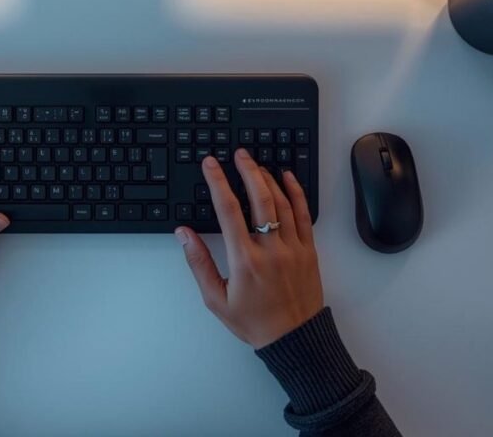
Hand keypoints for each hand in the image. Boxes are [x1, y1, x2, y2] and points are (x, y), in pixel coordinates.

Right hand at [175, 150, 323, 348]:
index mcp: (244, 260)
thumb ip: (198, 263)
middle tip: (238, 154)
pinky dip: (296, 192)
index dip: (217, 182)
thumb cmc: (254, 322)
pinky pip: (304, 214)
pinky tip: (287, 178)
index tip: (210, 165)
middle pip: (259, 198)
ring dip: (268, 178)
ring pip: (282, 202)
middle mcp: (270, 249)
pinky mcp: (309, 250)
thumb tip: (184, 234)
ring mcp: (293, 248)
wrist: (294, 339)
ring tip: (256, 163)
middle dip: (247, 170)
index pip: (228, 210)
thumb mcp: (216, 298)